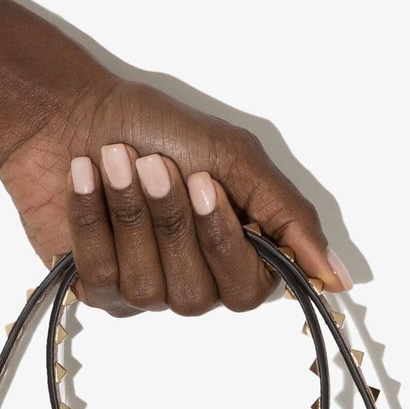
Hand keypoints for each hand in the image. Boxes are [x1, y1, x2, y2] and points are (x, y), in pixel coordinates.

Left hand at [0, 75, 350, 316]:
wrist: (71, 114)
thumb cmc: (155, 128)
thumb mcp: (235, 159)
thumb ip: (288, 218)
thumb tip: (338, 279)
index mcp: (236, 254)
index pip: (248, 289)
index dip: (222, 241)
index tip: (203, 182)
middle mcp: (195, 282)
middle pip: (196, 294)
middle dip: (171, 222)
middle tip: (154, 162)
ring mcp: (145, 291)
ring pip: (147, 286)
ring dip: (129, 212)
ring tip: (113, 158)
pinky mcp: (97, 289)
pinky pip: (101, 275)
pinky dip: (92, 217)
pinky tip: (84, 175)